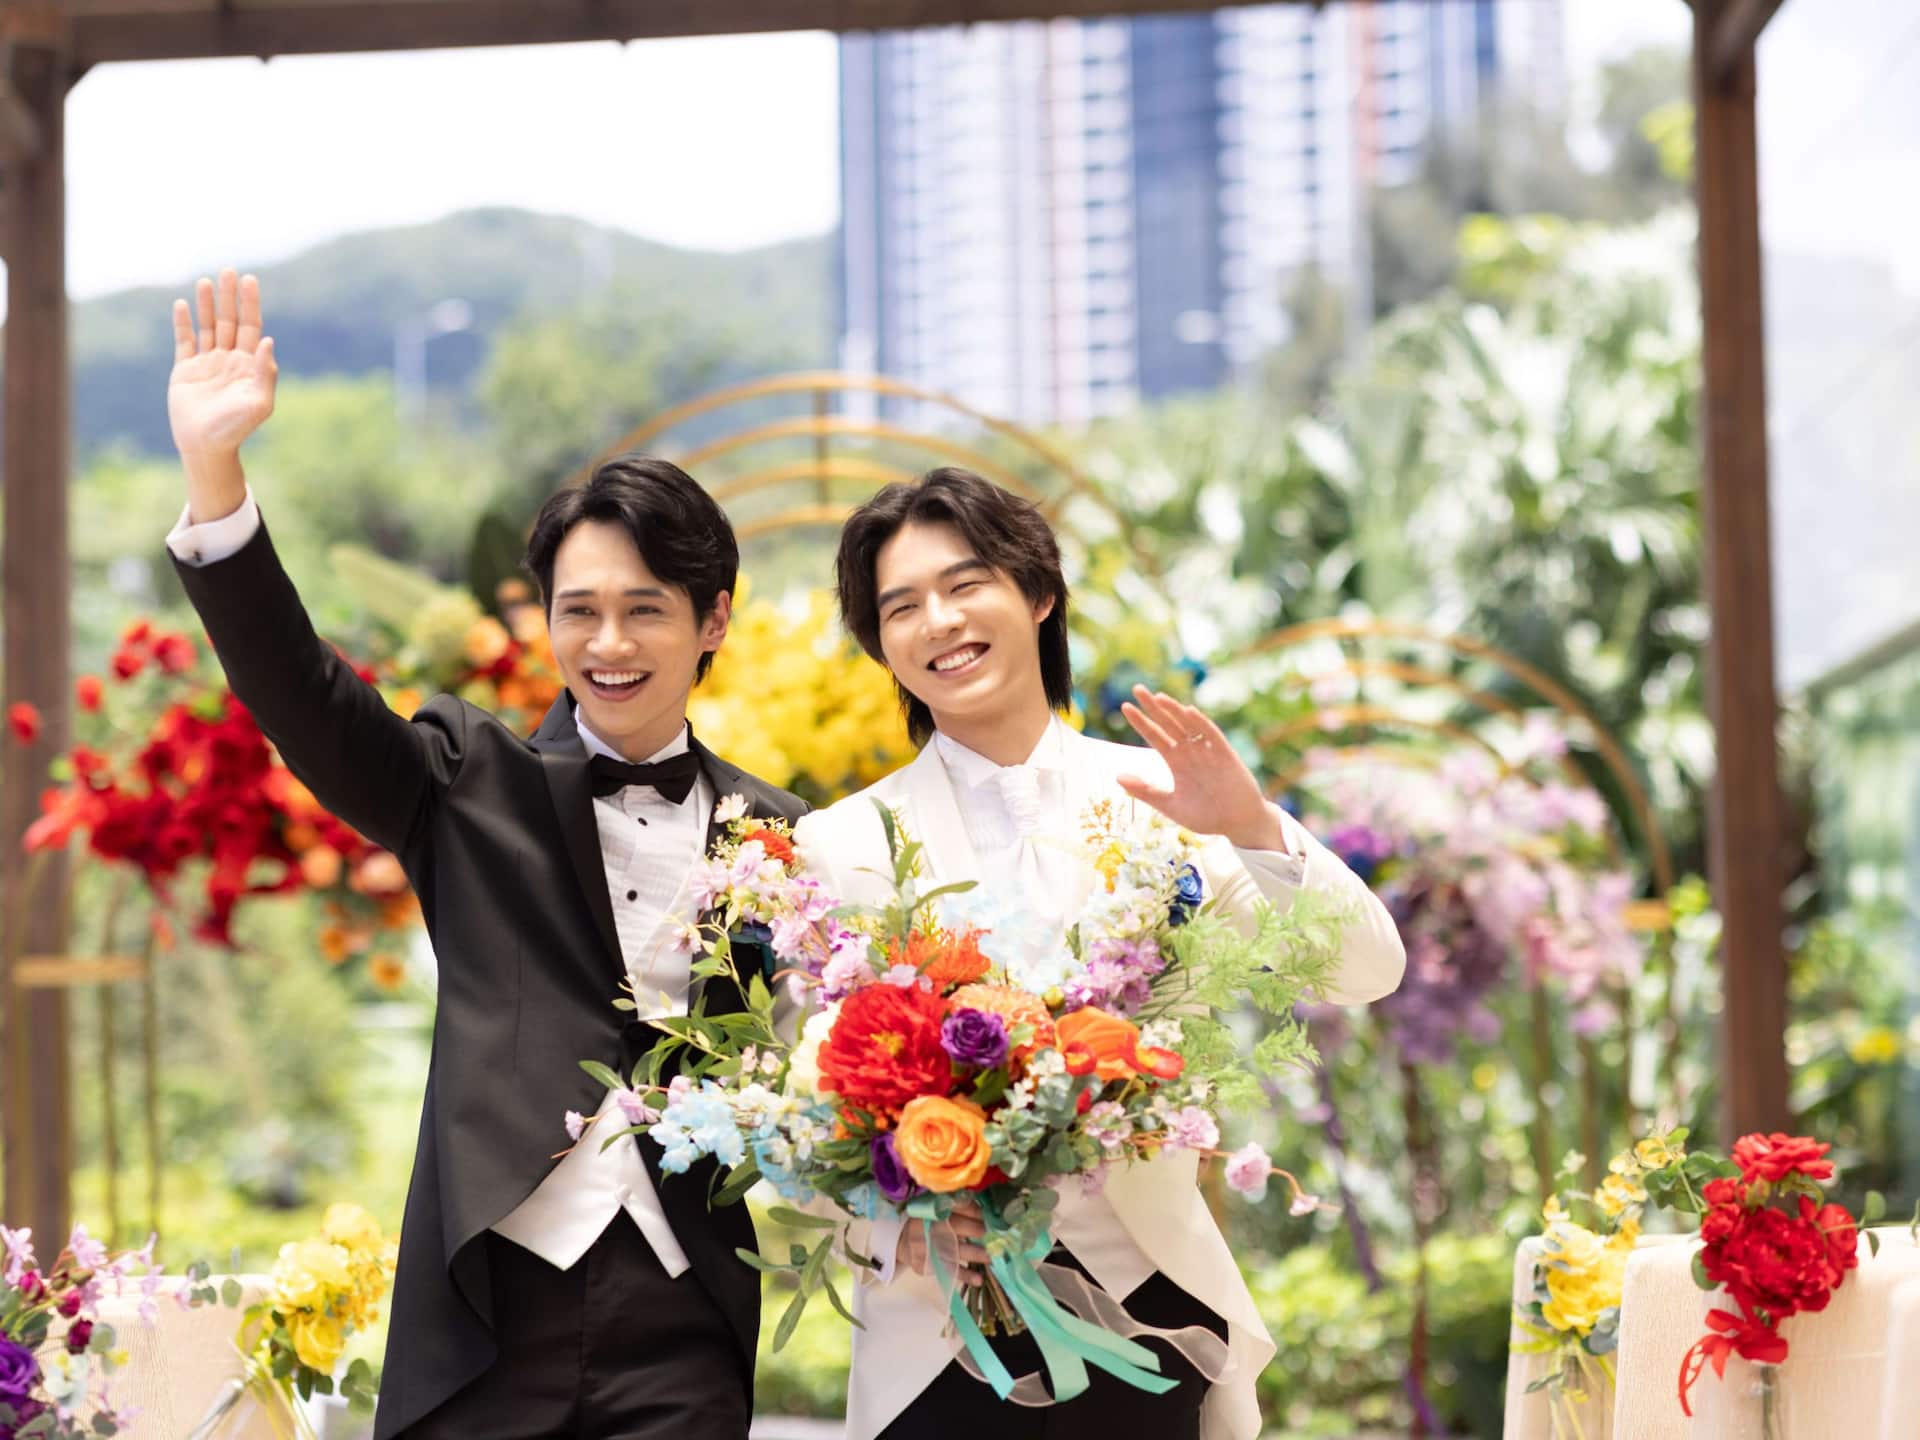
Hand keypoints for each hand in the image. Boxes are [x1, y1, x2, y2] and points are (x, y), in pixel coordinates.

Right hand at [168, 269, 277, 463]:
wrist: (206, 445)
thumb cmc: (236, 428)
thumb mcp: (259, 403)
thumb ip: (266, 373)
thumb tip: (269, 341)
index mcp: (249, 365)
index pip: (252, 327)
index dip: (250, 304)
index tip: (249, 281)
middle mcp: (229, 359)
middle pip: (230, 321)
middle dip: (229, 297)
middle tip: (228, 271)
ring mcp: (207, 363)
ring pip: (207, 326)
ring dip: (206, 304)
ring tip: (205, 281)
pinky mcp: (185, 370)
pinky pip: (184, 341)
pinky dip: (183, 323)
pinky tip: (182, 304)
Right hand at [897, 1198, 987, 1286]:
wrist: (901, 1242)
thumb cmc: (927, 1223)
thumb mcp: (936, 1209)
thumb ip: (957, 1208)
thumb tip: (988, 1210)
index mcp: (931, 1207)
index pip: (954, 1206)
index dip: (973, 1211)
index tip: (989, 1216)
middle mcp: (926, 1225)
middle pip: (954, 1226)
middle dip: (976, 1230)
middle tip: (992, 1234)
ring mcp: (924, 1246)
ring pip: (954, 1250)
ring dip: (975, 1254)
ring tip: (991, 1257)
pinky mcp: (924, 1264)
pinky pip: (948, 1270)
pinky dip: (964, 1275)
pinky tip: (978, 1279)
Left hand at [1118, 684, 1287, 851]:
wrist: (1238, 825)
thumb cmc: (1206, 816)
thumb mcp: (1170, 805)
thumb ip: (1145, 791)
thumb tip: (1117, 777)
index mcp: (1177, 762)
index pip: (1155, 735)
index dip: (1141, 722)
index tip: (1125, 706)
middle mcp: (1191, 752)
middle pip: (1169, 724)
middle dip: (1154, 707)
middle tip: (1137, 688)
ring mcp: (1208, 752)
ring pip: (1189, 725)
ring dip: (1175, 711)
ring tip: (1158, 697)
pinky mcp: (1226, 756)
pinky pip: (1213, 736)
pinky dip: (1202, 724)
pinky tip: (1189, 712)